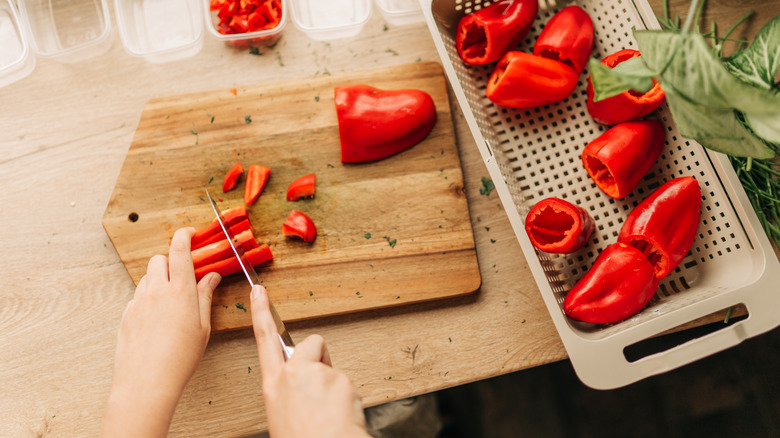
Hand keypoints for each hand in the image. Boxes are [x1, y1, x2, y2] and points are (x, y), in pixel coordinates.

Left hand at [101, 227, 220, 437]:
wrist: (146, 381)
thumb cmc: (179, 357)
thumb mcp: (203, 326)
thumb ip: (205, 296)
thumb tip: (211, 277)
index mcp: (179, 290)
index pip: (179, 250)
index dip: (184, 236)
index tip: (190, 233)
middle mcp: (156, 291)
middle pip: (159, 259)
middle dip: (171, 261)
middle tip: (184, 275)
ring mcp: (138, 302)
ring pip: (147, 278)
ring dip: (159, 279)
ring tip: (172, 300)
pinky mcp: (126, 315)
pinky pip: (138, 297)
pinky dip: (149, 298)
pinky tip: (158, 318)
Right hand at [250, 285, 369, 437]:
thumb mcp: (282, 414)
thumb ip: (289, 391)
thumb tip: (302, 390)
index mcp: (273, 384)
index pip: (264, 339)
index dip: (261, 312)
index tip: (260, 292)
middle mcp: (294, 374)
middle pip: (310, 344)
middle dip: (319, 356)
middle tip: (321, 386)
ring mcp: (319, 374)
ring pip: (333, 371)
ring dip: (335, 389)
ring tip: (329, 416)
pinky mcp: (341, 379)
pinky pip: (348, 386)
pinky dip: (348, 401)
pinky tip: (340, 417)